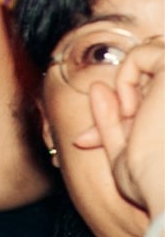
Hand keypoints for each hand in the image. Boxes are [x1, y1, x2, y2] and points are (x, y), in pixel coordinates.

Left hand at [76, 38, 164, 216]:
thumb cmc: (152, 183)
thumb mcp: (124, 152)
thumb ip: (112, 120)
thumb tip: (98, 87)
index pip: (145, 94)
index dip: (114, 112)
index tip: (85, 141)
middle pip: (146, 76)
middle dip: (117, 100)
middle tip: (96, 136)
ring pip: (149, 59)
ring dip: (126, 86)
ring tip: (129, 120)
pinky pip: (142, 53)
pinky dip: (126, 77)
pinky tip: (132, 110)